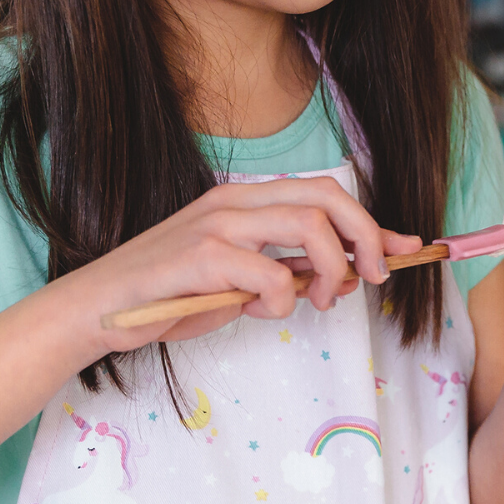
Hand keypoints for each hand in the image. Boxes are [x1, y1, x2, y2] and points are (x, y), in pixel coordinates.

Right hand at [50, 177, 422, 360]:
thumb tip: (348, 274)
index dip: (371, 220)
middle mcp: (233, 202)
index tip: (405, 247)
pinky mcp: (200, 258)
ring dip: (332, 267)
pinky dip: (280, 298)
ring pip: (307, 223)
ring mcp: (216, 225)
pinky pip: (267, 273)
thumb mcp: (239, 280)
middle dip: (366, 235)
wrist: (98, 309)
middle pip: (326, 197)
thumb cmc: (169, 295)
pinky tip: (261, 311)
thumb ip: (287, 269)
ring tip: (321, 300)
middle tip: (374, 278)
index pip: (323, 193)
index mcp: (244, 201)